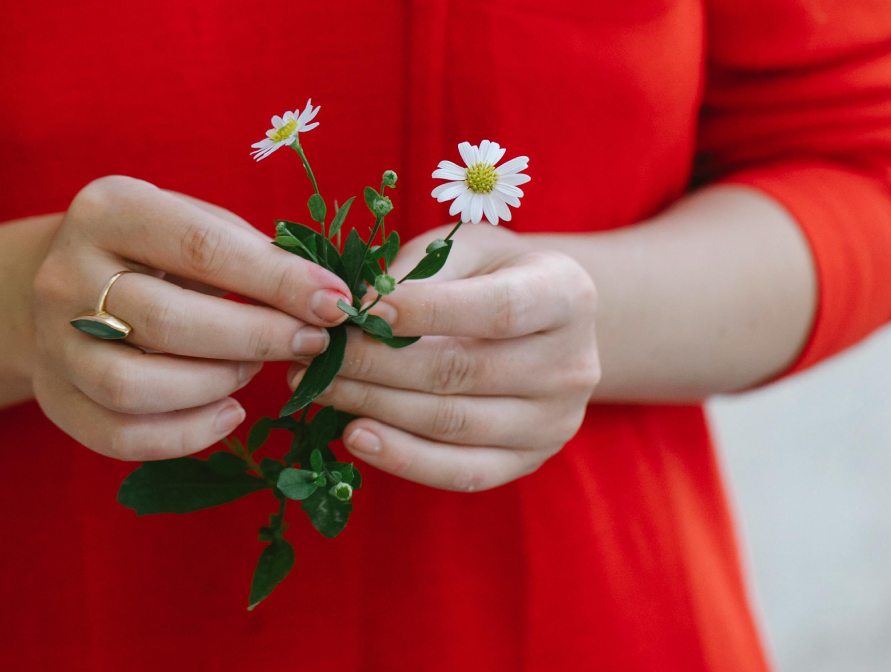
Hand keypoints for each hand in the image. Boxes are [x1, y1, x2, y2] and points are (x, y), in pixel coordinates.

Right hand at [32, 175, 352, 460]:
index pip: (201, 248)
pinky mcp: (54, 398)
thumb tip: (326, 298)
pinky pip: (121, 437)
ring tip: (253, 369)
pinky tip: (229, 413)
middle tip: (306, 343)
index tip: (334, 303)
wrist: (62, 282)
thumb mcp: (194, 223)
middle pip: (168, 322)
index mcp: (108, 211)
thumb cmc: (155, 250)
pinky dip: (187, 436)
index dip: (277, 280)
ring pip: (136, 386)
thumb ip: (251, 252)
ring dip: (216, 385)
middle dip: (255, 337)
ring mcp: (51, 342)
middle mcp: (65, 275)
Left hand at [290, 224, 599, 490]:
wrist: (545, 325)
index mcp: (568, 295)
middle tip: (316, 352)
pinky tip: (355, 435)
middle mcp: (574, 365)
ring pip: (452, 424)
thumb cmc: (492, 274)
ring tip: (319, 388)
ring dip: (374, 407)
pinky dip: (402, 458)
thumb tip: (352, 309)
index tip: (356, 310)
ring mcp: (555, 422)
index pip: (496, 310)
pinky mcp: (529, 461)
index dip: (424, 312)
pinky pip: (461, 472)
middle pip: (463, 372)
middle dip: (376, 363)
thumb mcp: (466, 249)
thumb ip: (419, 271)